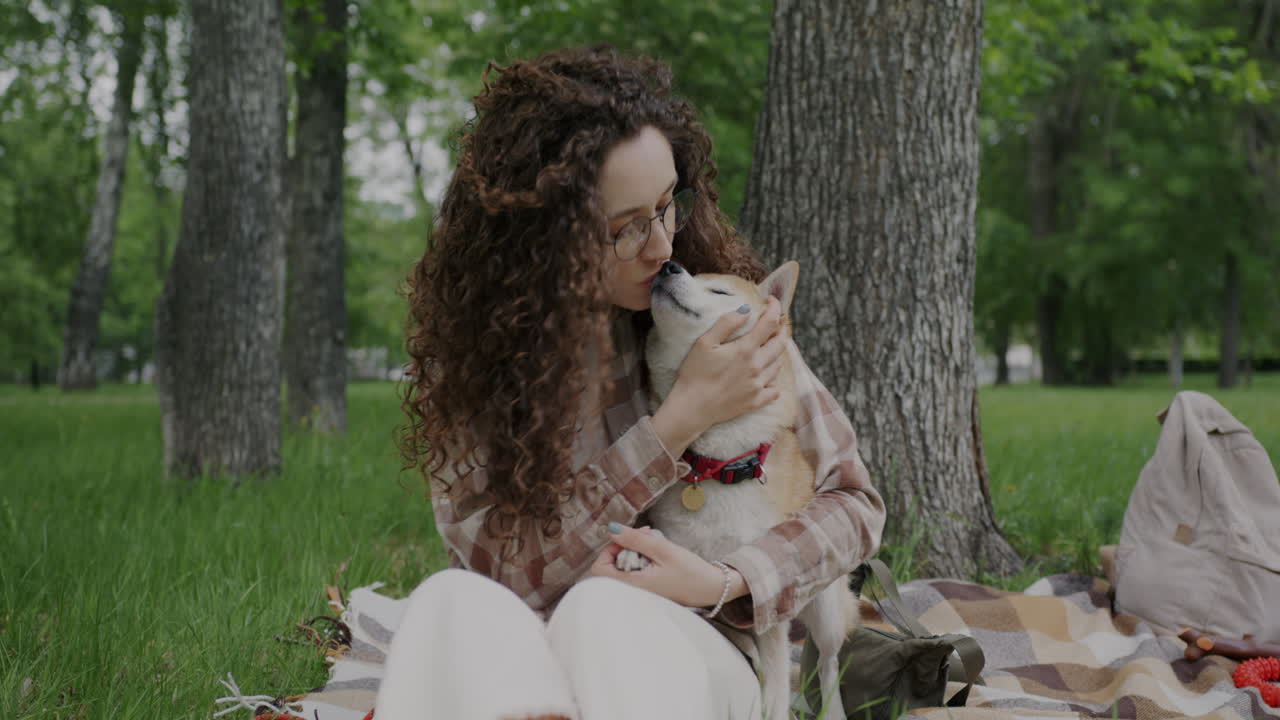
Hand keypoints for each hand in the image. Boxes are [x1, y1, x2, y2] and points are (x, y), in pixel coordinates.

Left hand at [590, 524, 745, 607]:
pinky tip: (658, 551)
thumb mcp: (663, 550)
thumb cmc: (690, 571)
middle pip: (611, 567)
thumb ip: (635, 540)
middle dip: (625, 546)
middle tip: (645, 535)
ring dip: (635, 550)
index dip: (608, 551)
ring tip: (654, 540)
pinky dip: (643, 558)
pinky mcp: (650, 588)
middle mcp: (634, 592)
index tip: (626, 539)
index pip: (599, 570)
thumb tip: (611, 529)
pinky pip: (636, 571)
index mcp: (633, 586)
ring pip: (625, 567)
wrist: (714, 588)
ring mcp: (642, 591)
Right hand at [662, 296, 787, 435]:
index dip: (774, 308)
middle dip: (781, 331)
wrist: (692, 408)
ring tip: (768, 349)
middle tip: (776, 325)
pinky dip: (774, 382)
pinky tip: (767, 379)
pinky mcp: (756, 401)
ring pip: (778, 365)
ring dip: (777, 354)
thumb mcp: (704, 343)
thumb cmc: (695, 373)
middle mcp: (757, 367)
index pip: (769, 323)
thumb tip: (746, 310)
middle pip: (781, 344)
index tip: (771, 301)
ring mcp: (758, 385)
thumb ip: (726, 324)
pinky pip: (774, 390)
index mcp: (746, 350)